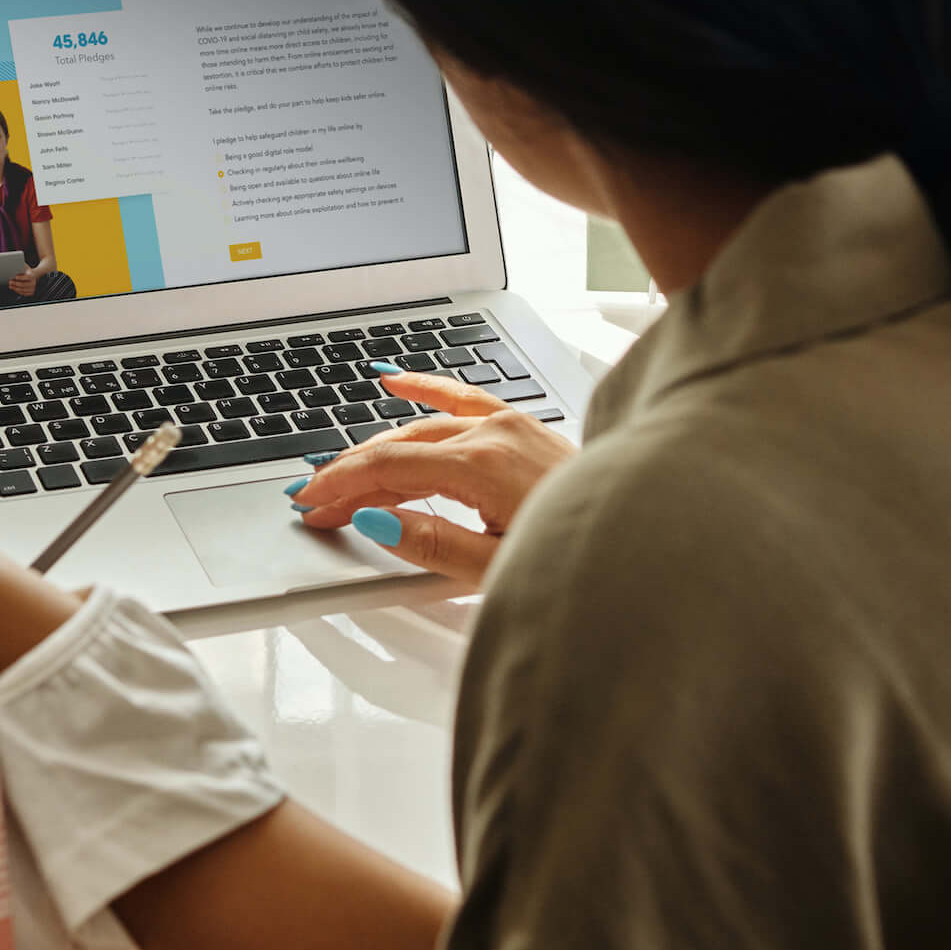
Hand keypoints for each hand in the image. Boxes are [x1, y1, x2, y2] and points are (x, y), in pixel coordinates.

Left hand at [6, 266, 40, 297]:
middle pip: (23, 284)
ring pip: (22, 290)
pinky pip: (23, 293)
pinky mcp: (31, 292)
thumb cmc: (29, 271)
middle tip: (10, 282)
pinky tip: (14, 288)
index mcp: (33, 275)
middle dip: (15, 283)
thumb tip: (16, 267)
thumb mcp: (27, 268)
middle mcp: (33, 282)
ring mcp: (33, 288)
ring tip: (10, 286)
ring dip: (15, 288)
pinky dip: (17, 291)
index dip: (21, 277)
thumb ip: (22, 267)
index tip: (15, 276)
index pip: (27, 277)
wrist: (35, 275)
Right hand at [288, 372, 574, 582]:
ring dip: (379, 448)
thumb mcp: (495, 569)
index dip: (341, 485)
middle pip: (399, 446)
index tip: (309, 503)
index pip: (388, 467)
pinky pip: (463, 397)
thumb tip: (374, 519)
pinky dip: (425, 389)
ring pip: (424, 426)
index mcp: (483, 466)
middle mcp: (495, 434)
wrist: (641, 542)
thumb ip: (430, 542)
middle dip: (351, 474)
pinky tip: (394, 380)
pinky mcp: (523, 427)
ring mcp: (511, 425)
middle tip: (315, 502)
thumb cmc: (580, 557)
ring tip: (343, 473)